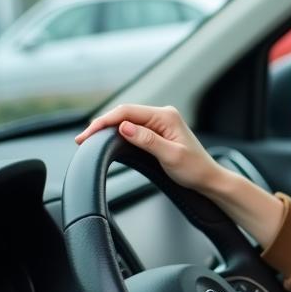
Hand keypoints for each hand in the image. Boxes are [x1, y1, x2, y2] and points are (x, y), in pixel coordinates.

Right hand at [74, 105, 220, 192]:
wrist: (208, 179)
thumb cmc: (194, 169)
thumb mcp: (171, 156)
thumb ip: (147, 140)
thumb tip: (124, 127)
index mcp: (166, 116)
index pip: (128, 112)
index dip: (105, 121)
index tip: (88, 134)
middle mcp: (162, 115)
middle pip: (124, 113)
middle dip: (102, 124)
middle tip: (82, 139)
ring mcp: (160, 123)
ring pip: (127, 120)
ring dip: (108, 128)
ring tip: (90, 139)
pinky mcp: (157, 132)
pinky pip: (133, 128)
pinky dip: (118, 132)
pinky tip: (108, 138)